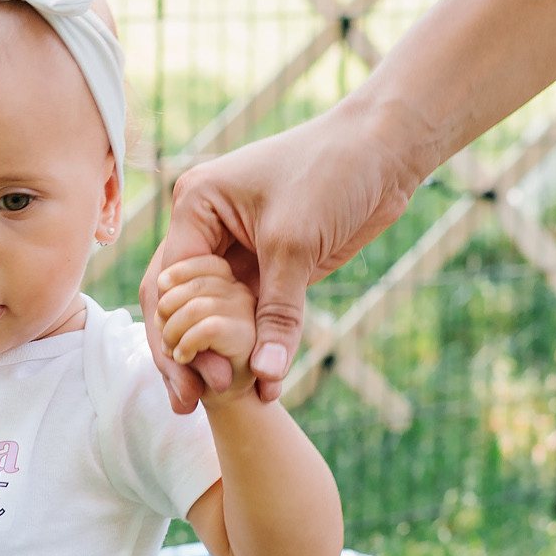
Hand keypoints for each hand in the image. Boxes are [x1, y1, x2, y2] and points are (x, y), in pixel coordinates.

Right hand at [142, 102, 426, 408]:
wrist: (385, 152)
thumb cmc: (331, 172)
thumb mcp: (296, 244)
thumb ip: (278, 313)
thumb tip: (265, 377)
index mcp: (196, 206)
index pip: (171, 283)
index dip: (180, 335)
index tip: (201, 381)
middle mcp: (207, 229)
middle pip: (179, 303)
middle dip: (182, 354)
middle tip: (189, 404)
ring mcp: (237, 250)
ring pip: (213, 313)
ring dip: (214, 356)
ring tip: (210, 403)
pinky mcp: (269, 267)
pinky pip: (250, 314)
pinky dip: (251, 346)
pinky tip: (257, 382)